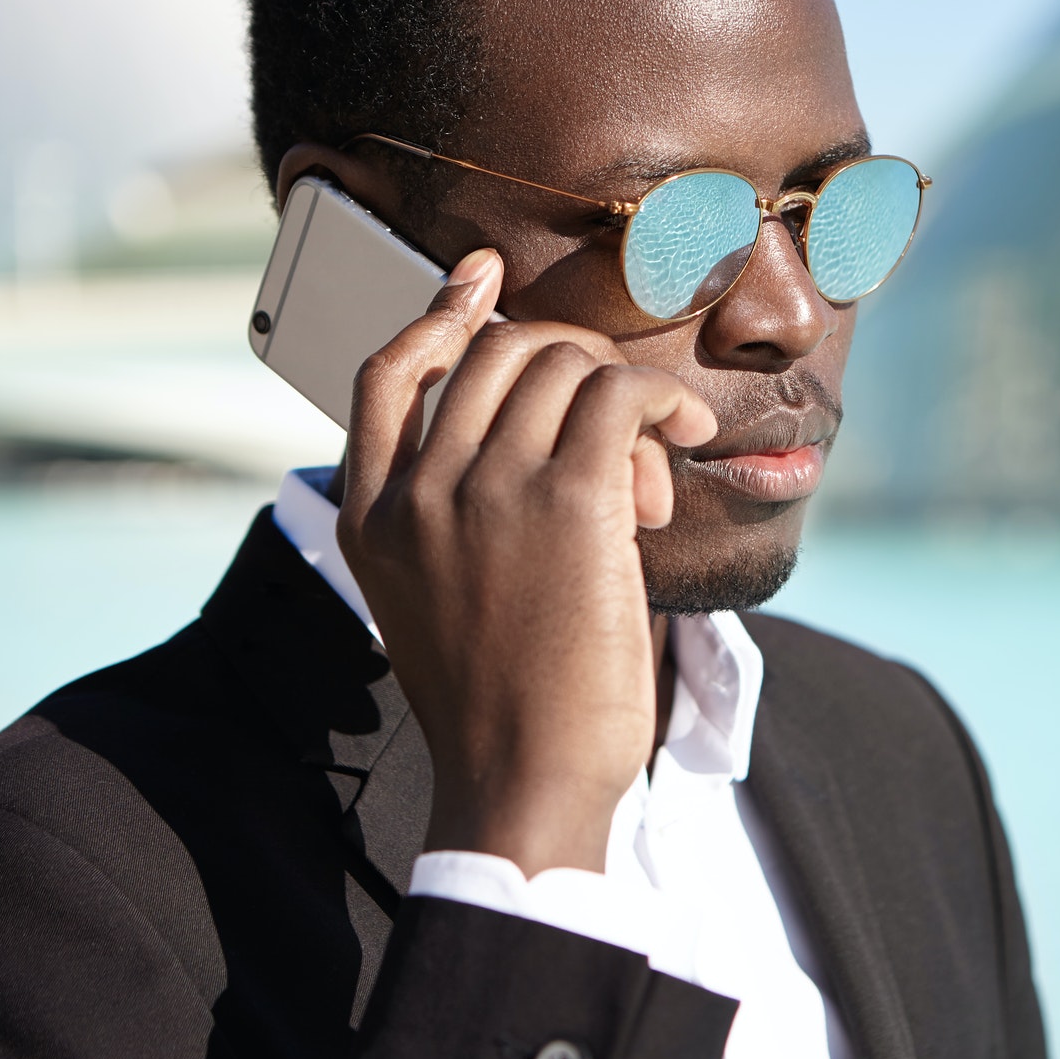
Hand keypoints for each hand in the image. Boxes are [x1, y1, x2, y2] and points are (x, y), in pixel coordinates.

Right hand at [336, 249, 717, 875]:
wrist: (527, 781)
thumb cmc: (507, 700)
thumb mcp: (442, 597)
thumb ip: (459, 510)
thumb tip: (555, 416)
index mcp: (370, 515)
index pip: (384, 373)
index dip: (438, 312)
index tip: (484, 278)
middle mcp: (416, 490)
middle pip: (496, 352)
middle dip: (573, 367)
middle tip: (621, 435)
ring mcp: (484, 488)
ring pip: (565, 364)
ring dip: (627, 398)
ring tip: (653, 479)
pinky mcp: (566, 499)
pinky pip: (622, 393)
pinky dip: (665, 400)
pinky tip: (689, 434)